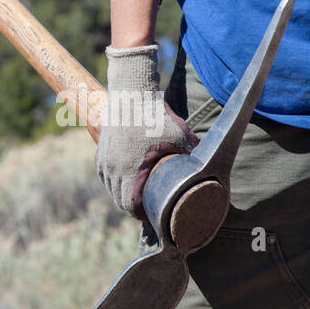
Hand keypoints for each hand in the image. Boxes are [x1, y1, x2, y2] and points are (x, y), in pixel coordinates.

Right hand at [95, 44, 198, 218]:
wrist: (132, 94)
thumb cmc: (157, 116)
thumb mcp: (180, 136)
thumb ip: (193, 154)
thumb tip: (209, 168)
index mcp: (129, 169)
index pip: (129, 204)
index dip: (140, 213)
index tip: (150, 214)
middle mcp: (113, 167)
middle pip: (118, 199)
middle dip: (131, 207)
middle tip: (145, 209)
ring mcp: (104, 159)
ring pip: (109, 187)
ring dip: (120, 195)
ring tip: (134, 198)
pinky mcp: (100, 150)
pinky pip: (103, 174)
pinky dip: (111, 181)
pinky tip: (120, 184)